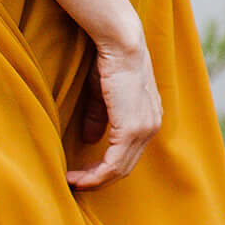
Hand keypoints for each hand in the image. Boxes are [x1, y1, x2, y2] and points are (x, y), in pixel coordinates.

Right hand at [65, 18, 161, 190]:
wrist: (120, 42)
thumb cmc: (109, 59)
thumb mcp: (102, 93)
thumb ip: (100, 116)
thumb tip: (91, 140)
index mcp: (148, 117)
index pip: (129, 153)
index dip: (105, 167)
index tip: (82, 172)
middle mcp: (151, 126)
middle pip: (125, 167)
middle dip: (98, 179)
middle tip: (74, 183)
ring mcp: (144, 129)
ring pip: (119, 169)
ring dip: (94, 180)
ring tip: (72, 182)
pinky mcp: (132, 129)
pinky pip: (113, 164)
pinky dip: (94, 175)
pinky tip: (76, 177)